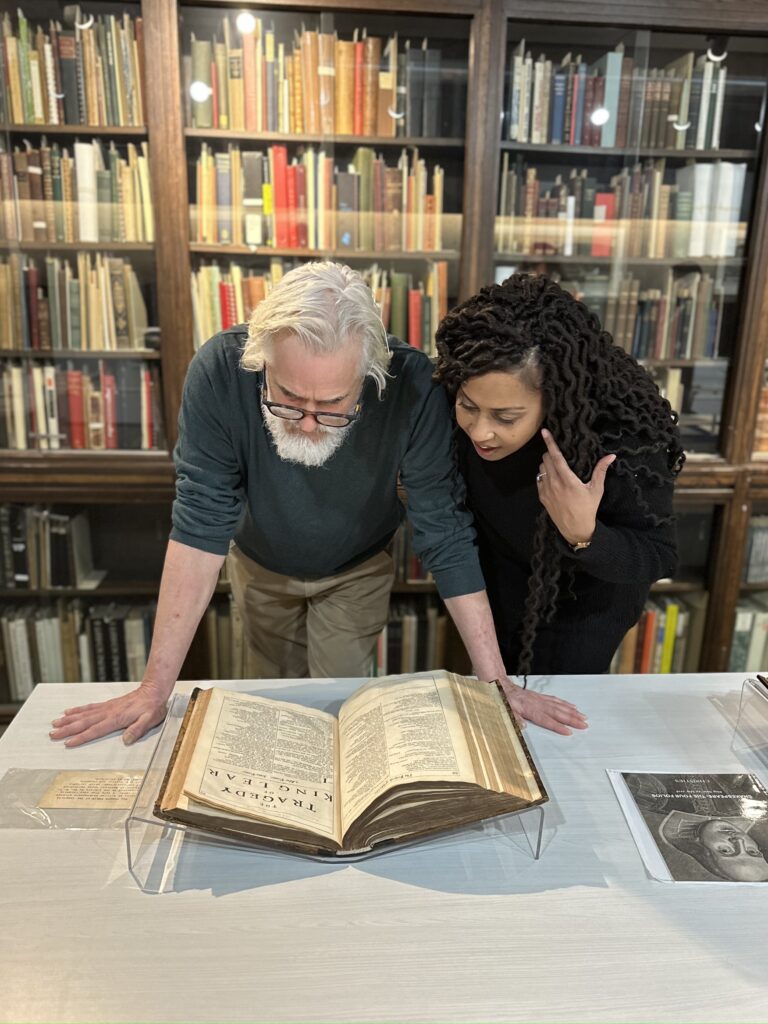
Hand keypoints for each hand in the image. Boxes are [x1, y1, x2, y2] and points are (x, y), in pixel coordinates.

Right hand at [49, 682, 169, 747]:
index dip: (81, 737)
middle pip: (84, 722)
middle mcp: (108, 713)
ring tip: (55, 724)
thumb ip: (138, 730)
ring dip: (68, 719)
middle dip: (67, 729)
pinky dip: (77, 710)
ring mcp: (106, 708)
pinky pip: (89, 707)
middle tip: (53, 735)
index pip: (95, 730)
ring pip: (83, 714)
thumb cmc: (152, 707)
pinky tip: (69, 712)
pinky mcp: (107, 704)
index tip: (68, 743)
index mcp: (117, 719)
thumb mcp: (150, 720)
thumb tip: (126, 740)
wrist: (154, 690)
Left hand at [498, 677, 587, 735]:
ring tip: (583, 717)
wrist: (501, 684)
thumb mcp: (504, 710)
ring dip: (572, 712)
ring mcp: (541, 699)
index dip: (558, 726)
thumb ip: (514, 718)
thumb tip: (522, 726)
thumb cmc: (503, 698)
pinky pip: (556, 700)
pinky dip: (565, 704)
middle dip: (572, 719)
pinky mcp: (541, 696)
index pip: (546, 720)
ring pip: (559, 706)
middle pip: (558, 713)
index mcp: (530, 709)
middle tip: (584, 725)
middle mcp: (538, 703)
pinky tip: (572, 707)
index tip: (569, 732)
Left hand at [536, 428, 615, 545]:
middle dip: (550, 453)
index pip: (556, 456)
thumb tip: (611, 456)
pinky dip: (544, 475)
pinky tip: (552, 478)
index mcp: (567, 480)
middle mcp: (554, 483)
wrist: (576, 529)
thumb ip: (601, 471)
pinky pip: (539, 479)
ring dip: (546, 464)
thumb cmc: (588, 508)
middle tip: (558, 453)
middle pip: (546, 459)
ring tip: (557, 466)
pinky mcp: (542, 497)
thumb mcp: (597, 489)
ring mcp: (546, 490)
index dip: (550, 442)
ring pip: (541, 468)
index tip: (544, 432)